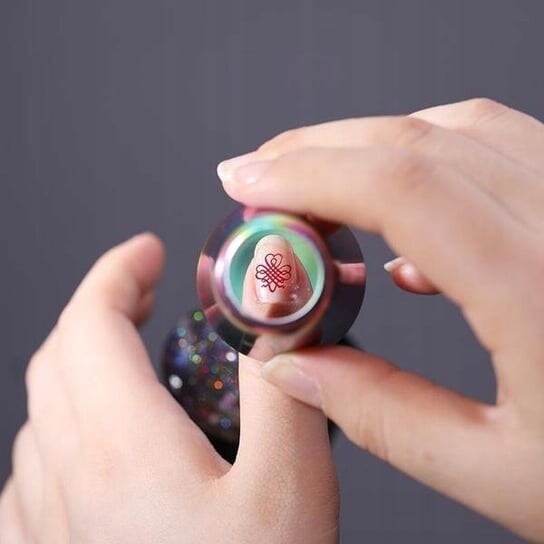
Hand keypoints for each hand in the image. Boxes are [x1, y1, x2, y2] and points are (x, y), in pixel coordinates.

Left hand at [0, 234, 337, 542]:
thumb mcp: (288, 488)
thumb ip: (281, 394)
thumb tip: (275, 326)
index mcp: (121, 449)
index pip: (91, 323)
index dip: (118, 272)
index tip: (149, 251)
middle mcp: (66, 479)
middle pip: (60, 356)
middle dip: (102, 304)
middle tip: (149, 288)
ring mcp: (45, 523)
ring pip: (46, 409)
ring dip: (86, 360)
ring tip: (136, 351)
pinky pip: (35, 468)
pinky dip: (67, 422)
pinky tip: (101, 437)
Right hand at [217, 98, 543, 541]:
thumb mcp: (503, 476)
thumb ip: (383, 416)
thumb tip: (294, 368)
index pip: (403, 191)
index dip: (307, 173)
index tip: (245, 181)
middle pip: (423, 141)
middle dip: (321, 148)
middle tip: (261, 173)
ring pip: (463, 131)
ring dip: (371, 147)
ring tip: (314, 188)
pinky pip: (504, 152)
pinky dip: (429, 168)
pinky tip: (403, 236)